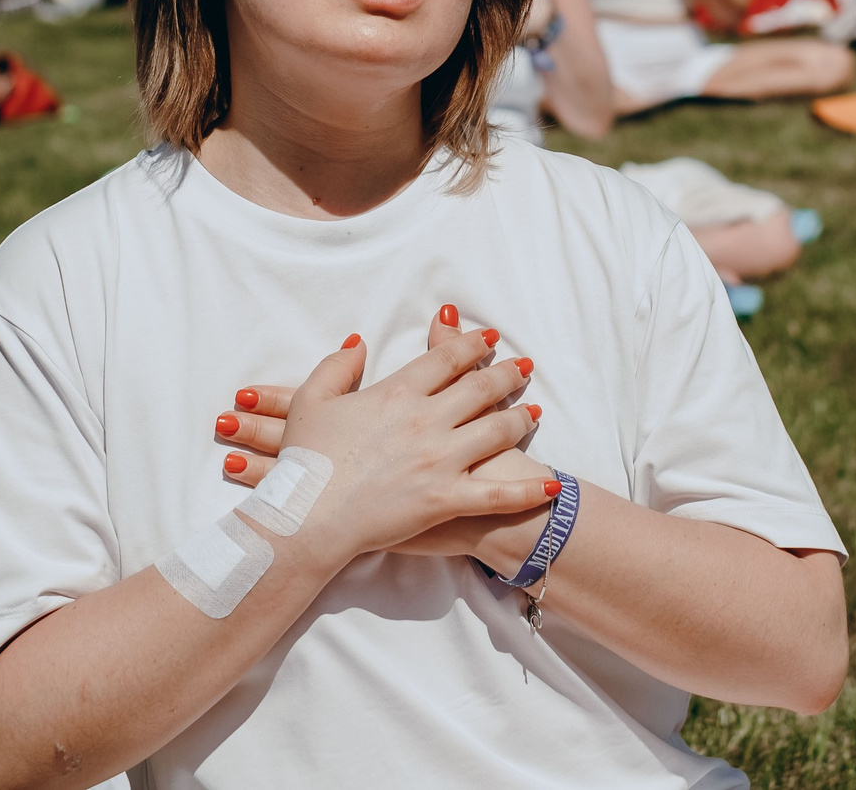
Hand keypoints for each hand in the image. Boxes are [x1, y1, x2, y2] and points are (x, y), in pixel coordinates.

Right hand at [238, 307, 552, 566]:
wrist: (307, 517)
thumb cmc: (304, 460)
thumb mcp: (309, 400)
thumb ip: (336, 365)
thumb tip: (358, 342)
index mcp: (397, 392)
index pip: (447, 359)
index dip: (472, 344)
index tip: (490, 338)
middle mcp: (427, 419)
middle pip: (480, 388)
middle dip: (506, 374)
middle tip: (523, 367)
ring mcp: (441, 460)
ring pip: (496, 431)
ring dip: (520, 417)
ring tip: (535, 410)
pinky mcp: (447, 499)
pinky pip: (498, 494)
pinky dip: (529, 490)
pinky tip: (551, 483)